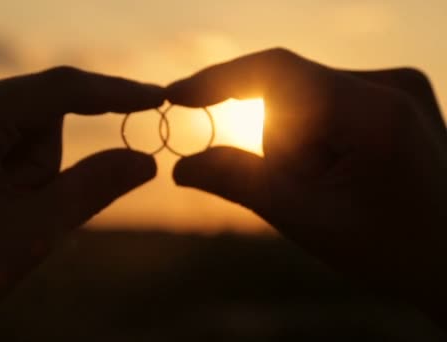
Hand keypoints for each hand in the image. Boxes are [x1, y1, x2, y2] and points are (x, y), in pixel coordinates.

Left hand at [0, 67, 161, 339]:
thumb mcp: (34, 230)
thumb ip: (95, 186)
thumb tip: (147, 160)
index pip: (55, 90)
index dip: (113, 92)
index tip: (156, 96)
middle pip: (34, 114)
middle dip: (45, 162)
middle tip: (19, 213)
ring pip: (15, 128)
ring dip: (25, 172)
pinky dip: (6, 171)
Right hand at [168, 48, 446, 321]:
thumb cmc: (390, 250)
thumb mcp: (307, 220)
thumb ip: (240, 184)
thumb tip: (180, 164)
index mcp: (373, 113)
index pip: (277, 70)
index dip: (218, 79)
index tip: (176, 97)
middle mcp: (391, 83)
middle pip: (289, 91)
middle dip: (277, 143)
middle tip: (304, 193)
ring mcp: (397, 85)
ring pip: (305, 99)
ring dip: (298, 146)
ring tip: (333, 190)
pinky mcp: (394, 95)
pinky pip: (326, 102)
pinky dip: (314, 139)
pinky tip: (344, 174)